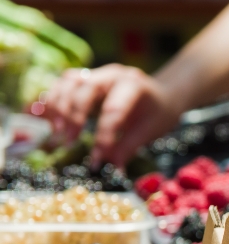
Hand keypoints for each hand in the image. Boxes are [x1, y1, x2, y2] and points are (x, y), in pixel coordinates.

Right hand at [41, 64, 181, 166]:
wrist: (162, 95)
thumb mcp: (150, 131)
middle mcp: (112, 74)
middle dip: (75, 116)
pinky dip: (52, 101)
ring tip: (59, 133)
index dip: (103, 135)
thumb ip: (128, 148)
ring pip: (69, 81)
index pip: (113, 109)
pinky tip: (51, 122)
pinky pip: (61, 85)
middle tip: (70, 142)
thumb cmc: (157, 113)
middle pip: (85, 88)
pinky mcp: (85, 79)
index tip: (97, 158)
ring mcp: (97, 74)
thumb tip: (112, 169)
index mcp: (134, 85)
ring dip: (59, 107)